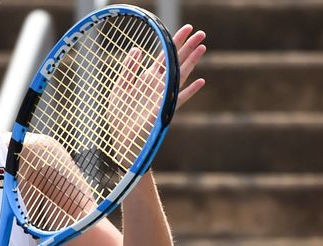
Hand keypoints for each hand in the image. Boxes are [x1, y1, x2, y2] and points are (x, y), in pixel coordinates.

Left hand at [106, 24, 206, 155]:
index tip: (186, 28)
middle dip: (187, 48)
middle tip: (200, 32)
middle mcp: (159, 87)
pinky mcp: (164, 111)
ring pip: (180, 76)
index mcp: (148, 80)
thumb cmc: (120, 116)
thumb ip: (128, 69)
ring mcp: (163, 98)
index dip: (174, 42)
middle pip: (175, 63)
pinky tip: (200, 81)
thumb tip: (137, 49)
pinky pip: (179, 99)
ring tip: (202, 47)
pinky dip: (189, 91)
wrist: (120, 139)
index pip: (164, 57)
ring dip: (191, 62)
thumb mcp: (120, 88)